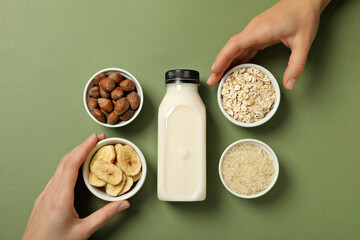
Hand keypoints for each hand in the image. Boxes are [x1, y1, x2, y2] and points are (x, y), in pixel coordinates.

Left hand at [22, 134, 129, 239]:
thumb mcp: (84, 231)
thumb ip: (105, 215)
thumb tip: (123, 204)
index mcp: (60, 197)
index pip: (72, 164)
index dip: (84, 148)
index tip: (94, 138)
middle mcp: (51, 192)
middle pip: (66, 161)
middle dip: (82, 146)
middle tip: (97, 139)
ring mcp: (46, 193)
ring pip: (60, 166)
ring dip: (75, 154)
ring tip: (89, 149)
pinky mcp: (44, 197)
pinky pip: (57, 174)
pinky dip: (69, 164)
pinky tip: (76, 166)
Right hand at [207, 0, 329, 89]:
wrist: (305, 1)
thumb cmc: (303, 17)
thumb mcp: (304, 43)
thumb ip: (296, 65)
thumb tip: (289, 84)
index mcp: (261, 30)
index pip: (236, 44)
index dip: (223, 57)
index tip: (215, 70)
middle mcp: (254, 30)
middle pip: (231, 48)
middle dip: (219, 65)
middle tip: (212, 81)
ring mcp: (254, 32)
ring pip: (234, 48)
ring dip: (225, 63)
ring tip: (218, 78)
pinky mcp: (257, 35)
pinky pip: (242, 48)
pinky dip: (235, 59)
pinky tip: (232, 69)